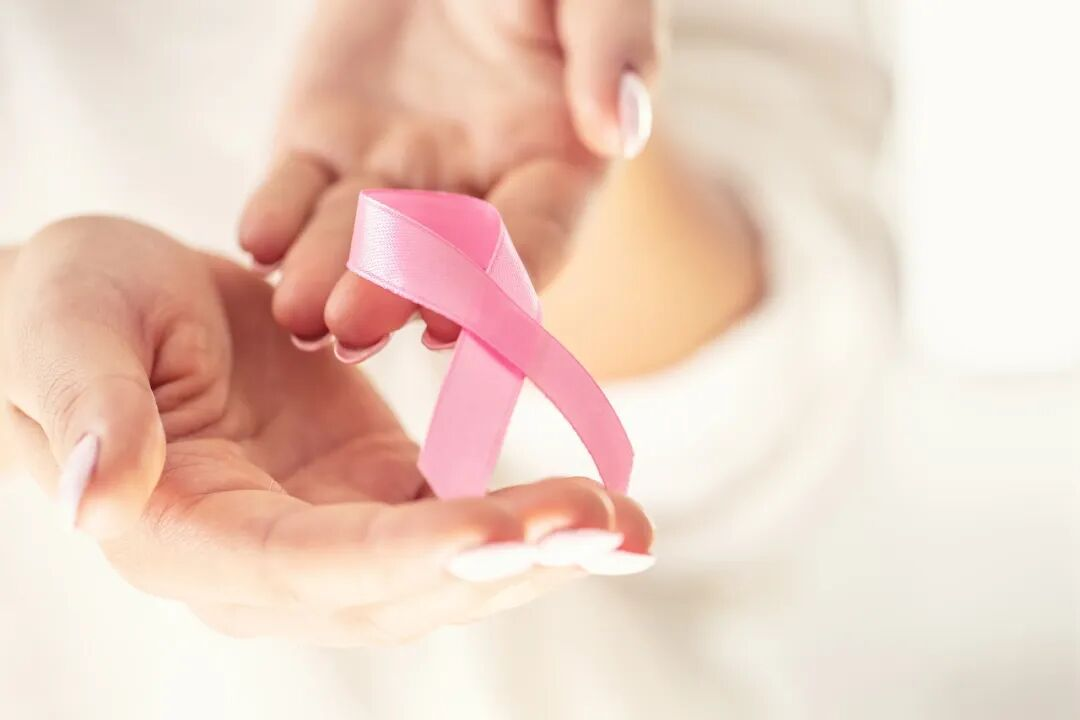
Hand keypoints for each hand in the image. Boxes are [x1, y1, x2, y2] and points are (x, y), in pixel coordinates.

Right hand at [0, 217, 652, 643]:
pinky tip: (594, 502)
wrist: (112, 304)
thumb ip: (87, 412)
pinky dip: (523, 517)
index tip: (504, 528)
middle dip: (507, 560)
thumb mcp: (64, 334)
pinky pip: (455, 518)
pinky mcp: (365, 488)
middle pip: (399, 585)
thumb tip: (101, 501)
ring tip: (629, 526)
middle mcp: (265, 559)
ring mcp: (324, 530)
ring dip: (537, 551)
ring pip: (444, 568)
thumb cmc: (66, 312)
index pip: (311, 565)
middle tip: (612, 528)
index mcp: (186, 535)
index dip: (409, 552)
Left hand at [238, 0, 661, 356]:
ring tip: (299, 310)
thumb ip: (612, 47)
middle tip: (356, 323)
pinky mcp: (326, 150)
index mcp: (554, 165)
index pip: (534, 234)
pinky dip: (278, 220)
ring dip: (328, 276)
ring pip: (358, 238)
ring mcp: (395, 178)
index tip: (462, 315)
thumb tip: (616, 130)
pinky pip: (298, 193)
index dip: (500, 279)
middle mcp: (473, 191)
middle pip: (435, 258)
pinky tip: (259, 244)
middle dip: (395, 292)